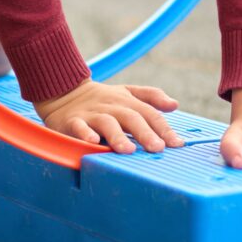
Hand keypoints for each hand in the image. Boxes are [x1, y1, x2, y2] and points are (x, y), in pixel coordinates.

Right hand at [36, 79, 185, 153]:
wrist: (64, 92)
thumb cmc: (102, 99)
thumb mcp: (127, 93)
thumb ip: (151, 97)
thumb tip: (174, 105)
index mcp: (127, 101)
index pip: (149, 113)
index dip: (163, 128)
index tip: (177, 144)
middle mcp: (111, 106)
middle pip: (131, 117)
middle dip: (145, 133)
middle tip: (157, 148)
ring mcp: (92, 113)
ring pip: (106, 122)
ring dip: (117, 136)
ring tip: (127, 150)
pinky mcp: (72, 121)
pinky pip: (79, 127)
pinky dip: (85, 134)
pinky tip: (93, 143)